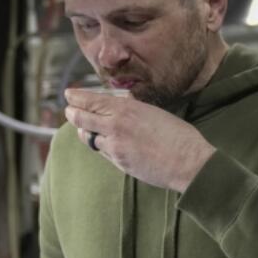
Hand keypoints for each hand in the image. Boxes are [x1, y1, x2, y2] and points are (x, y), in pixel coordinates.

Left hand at [64, 88, 215, 192]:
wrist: (189, 162)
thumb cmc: (179, 136)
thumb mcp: (154, 113)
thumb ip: (134, 109)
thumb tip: (119, 105)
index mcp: (126, 108)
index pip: (91, 100)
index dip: (76, 97)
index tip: (69, 94)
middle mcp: (116, 125)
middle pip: (80, 117)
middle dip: (72, 113)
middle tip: (69, 110)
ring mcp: (115, 146)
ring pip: (87, 137)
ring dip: (84, 131)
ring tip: (83, 128)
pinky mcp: (119, 162)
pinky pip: (102, 152)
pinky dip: (100, 145)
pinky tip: (104, 143)